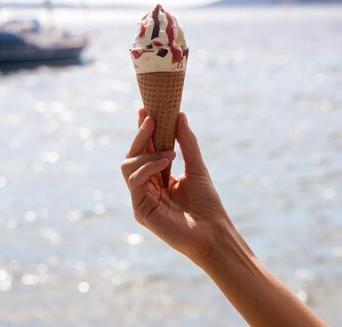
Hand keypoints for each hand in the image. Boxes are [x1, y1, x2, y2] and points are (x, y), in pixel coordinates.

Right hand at [121, 108, 229, 261]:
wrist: (213, 232)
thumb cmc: (207, 204)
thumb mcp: (196, 167)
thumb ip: (187, 143)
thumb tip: (180, 115)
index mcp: (158, 177)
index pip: (145, 149)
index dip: (143, 130)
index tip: (146, 109)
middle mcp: (146, 186)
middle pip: (133, 154)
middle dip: (141, 134)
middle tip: (152, 118)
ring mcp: (141, 197)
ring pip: (128, 164)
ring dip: (147, 152)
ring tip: (169, 151)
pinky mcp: (140, 208)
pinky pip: (134, 179)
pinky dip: (148, 166)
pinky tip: (165, 162)